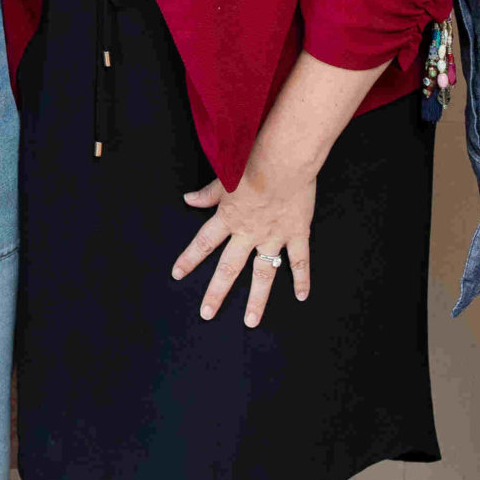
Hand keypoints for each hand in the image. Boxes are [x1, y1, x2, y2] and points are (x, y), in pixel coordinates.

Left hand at [171, 156, 315, 327]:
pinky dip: (302, 278)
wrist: (285, 159)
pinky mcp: (296, 233)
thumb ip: (208, 194)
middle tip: (206, 313)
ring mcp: (274, 236)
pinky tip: (301, 296)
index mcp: (229, 218)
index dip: (188, 259)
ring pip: (263, 274)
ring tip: (251, 321)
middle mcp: (249, 232)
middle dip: (216, 292)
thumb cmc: (253, 161)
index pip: (203, 243)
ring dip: (257, 300)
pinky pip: (299, 261)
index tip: (177, 274)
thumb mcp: (225, 177)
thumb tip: (189, 199)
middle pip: (229, 268)